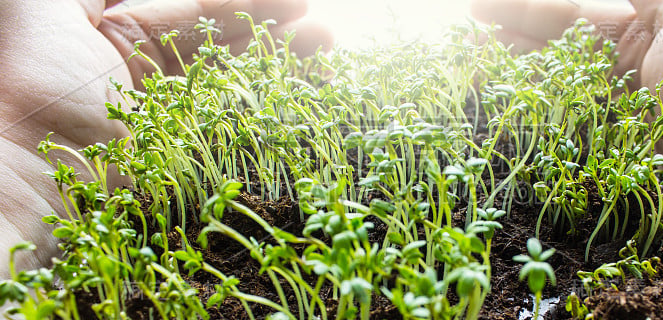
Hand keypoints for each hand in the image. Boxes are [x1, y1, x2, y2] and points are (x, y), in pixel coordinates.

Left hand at [0, 0, 330, 277]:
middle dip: (268, 26)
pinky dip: (269, 104)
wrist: (27, 178)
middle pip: (218, 39)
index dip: (237, 1)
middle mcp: (143, 69)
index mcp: (111, 29)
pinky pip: (233, 120)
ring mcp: (166, 114)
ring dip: (278, 60)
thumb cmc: (33, 81)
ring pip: (232, 77)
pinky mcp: (182, 152)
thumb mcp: (42, 7)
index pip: (188, 7)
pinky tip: (303, 88)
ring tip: (325, 45)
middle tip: (315, 22)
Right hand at [471, 0, 662, 316]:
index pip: (574, 15)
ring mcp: (611, 114)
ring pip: (551, 87)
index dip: (530, 9)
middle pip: (555, 48)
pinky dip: (526, 115)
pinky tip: (498, 103)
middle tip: (468, 30)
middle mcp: (624, 70)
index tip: (485, 7)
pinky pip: (556, 128)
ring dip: (511, 72)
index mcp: (646, 31)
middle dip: (511, 34)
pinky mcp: (603, 153)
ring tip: (469, 58)